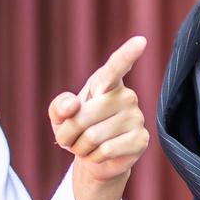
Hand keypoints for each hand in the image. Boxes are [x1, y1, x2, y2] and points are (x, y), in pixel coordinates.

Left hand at [50, 36, 149, 183]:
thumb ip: (59, 107)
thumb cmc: (77, 130)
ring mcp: (136, 117)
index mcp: (106, 83)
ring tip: (87, 146)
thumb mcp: (60, 117)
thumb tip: (72, 106)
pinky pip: (105, 150)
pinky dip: (94, 157)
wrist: (94, 158)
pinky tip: (100, 154)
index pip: (116, 66)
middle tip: (72, 138)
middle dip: (68, 133)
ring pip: (93, 136)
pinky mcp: (141, 139)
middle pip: (83, 116)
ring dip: (80, 148)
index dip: (127, 54)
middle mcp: (126, 96)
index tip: (140, 41)